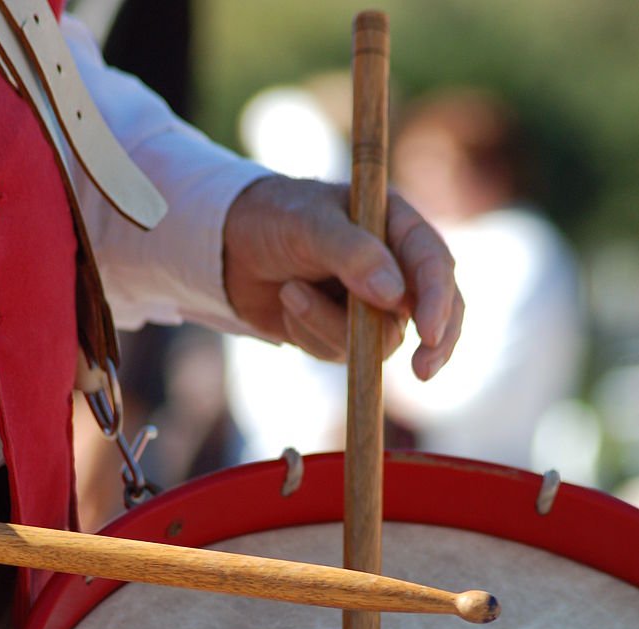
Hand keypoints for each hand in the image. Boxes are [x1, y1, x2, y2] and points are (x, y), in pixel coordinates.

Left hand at [223, 175, 462, 379]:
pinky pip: (344, 353)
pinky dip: (311, 334)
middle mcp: (394, 265)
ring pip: (379, 341)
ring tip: (289, 291)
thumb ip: (352, 253)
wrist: (227, 248)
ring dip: (328, 325)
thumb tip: (394, 297)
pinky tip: (288, 303)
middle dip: (433, 343)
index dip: (438, 301)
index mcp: (396, 224)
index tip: (428, 334)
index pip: (435, 264)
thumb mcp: (308, 225)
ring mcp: (373, 303)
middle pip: (436, 313)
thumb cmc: (272, 220)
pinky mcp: (347, 332)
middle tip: (423, 372)